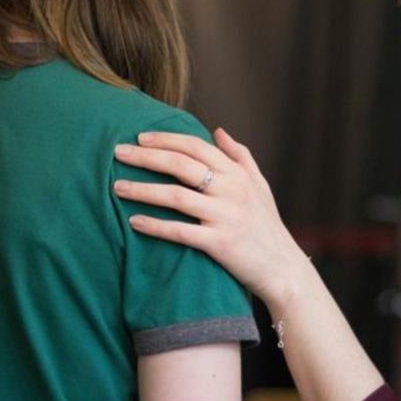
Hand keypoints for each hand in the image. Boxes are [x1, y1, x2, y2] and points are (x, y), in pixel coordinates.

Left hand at [113, 129, 313, 313]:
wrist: (283, 269)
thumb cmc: (267, 227)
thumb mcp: (260, 187)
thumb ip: (240, 156)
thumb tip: (218, 130)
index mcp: (238, 174)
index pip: (196, 146)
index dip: (166, 139)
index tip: (140, 137)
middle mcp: (232, 191)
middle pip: (181, 165)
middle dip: (146, 157)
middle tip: (118, 152)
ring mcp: (225, 217)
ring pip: (176, 196)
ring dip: (143, 190)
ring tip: (117, 187)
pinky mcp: (220, 244)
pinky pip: (180, 231)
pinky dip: (155, 225)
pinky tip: (134, 222)